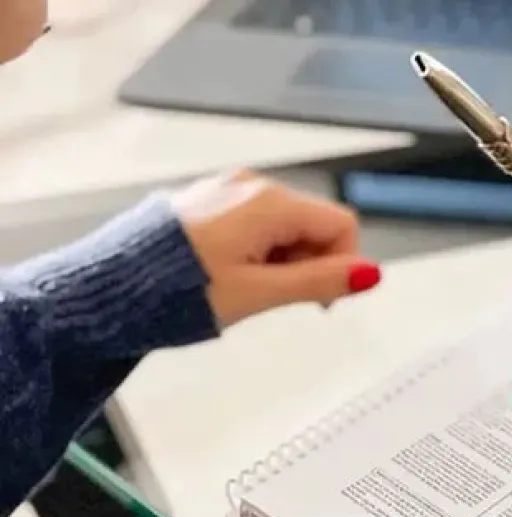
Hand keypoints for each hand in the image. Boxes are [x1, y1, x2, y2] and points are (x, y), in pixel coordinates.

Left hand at [171, 169, 380, 326]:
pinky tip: (226, 275)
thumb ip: (320, 282)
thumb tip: (370, 274)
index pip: (341, 225)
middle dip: (306, 263)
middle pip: (312, 224)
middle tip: (273, 298)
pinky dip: (254, 252)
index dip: (341, 265)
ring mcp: (225, 190)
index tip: (319, 300)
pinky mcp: (206, 202)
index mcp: (269, 202)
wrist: (105, 290)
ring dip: (279, 261)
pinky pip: (252, 224)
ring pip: (282, 227)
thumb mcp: (258, 294)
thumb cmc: (173, 291)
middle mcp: (250, 185)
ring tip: (242, 290)